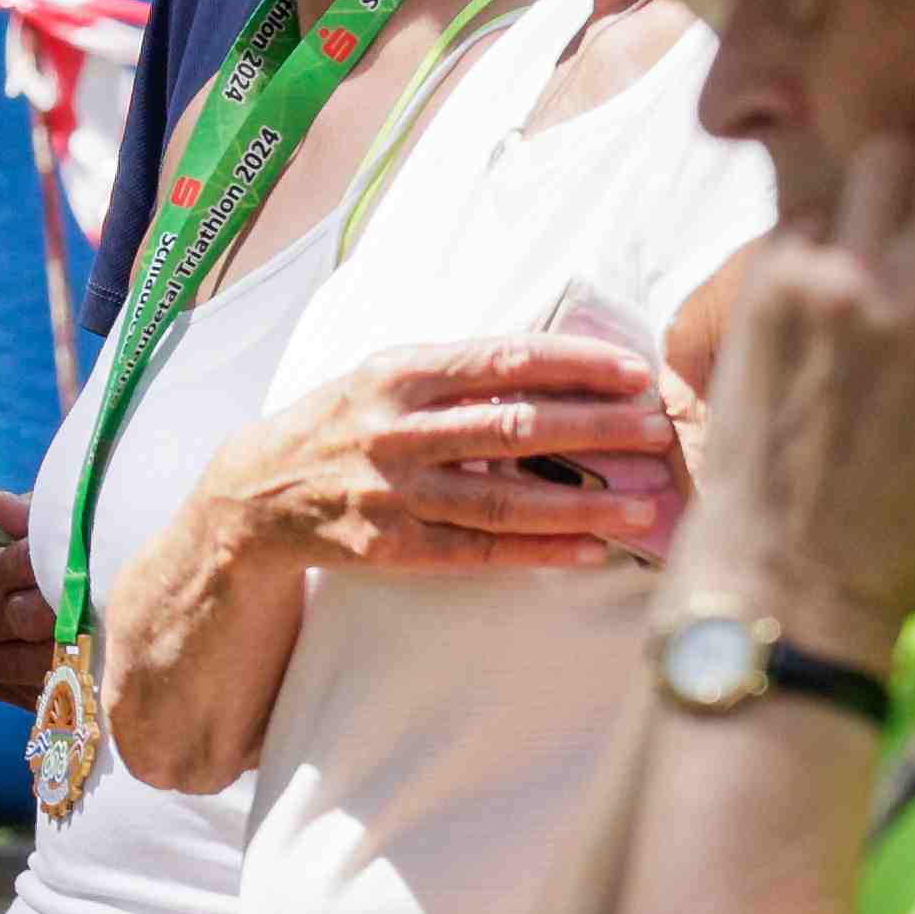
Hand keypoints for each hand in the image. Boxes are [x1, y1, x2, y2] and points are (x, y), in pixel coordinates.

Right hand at [215, 336, 688, 582]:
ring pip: (505, 500)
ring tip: (644, 506)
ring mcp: (394, 493)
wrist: (256, 494)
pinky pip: (479, 552)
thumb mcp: (386, 377)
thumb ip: (460, 373)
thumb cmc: (342, 423)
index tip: (635, 372)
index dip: (575, 365)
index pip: (504, 360)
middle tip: (658, 432)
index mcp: (402, 373)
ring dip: (581, 504)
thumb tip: (559, 369)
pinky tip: (590, 550)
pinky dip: (538, 552)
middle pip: (515, 429)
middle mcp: (397, 430)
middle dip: (595, 430)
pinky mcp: (392, 547)